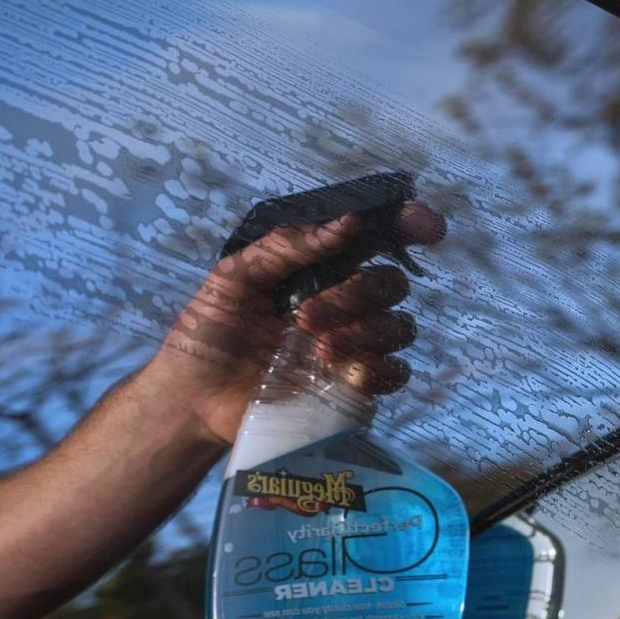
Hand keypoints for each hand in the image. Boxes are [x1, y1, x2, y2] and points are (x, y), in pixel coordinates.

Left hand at [146, 202, 445, 445]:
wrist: (193, 396)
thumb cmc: (208, 329)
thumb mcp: (233, 276)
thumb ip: (286, 247)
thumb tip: (348, 222)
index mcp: (318, 266)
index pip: (375, 237)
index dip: (407, 225)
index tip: (426, 228)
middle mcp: (343, 301)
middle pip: (391, 284)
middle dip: (357, 295)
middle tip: (304, 317)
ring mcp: (351, 345)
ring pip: (399, 327)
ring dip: (364, 333)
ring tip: (316, 350)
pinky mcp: (350, 388)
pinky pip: (395, 374)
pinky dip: (380, 371)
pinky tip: (346, 374)